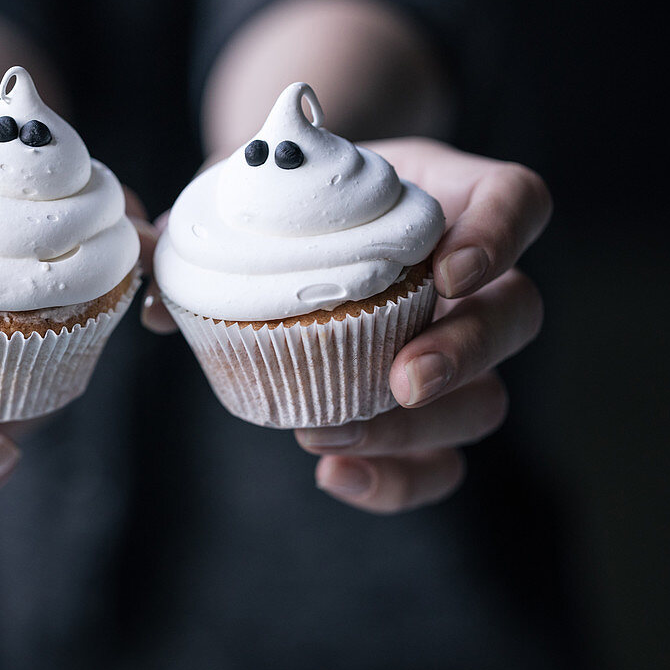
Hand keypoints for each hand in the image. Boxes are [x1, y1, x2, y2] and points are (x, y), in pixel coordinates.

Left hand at [143, 138, 550, 513]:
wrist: (293, 230)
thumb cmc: (281, 202)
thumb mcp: (249, 189)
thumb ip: (203, 223)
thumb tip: (150, 281)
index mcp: (444, 198)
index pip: (517, 201)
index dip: (502, 235)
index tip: (451, 270)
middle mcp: (470, 276)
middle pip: (518, 314)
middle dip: (466, 354)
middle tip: (401, 380)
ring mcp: (455, 348)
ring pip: (488, 399)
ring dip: (419, 430)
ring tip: (328, 432)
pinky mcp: (426, 408)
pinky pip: (443, 461)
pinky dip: (398, 480)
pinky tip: (334, 473)